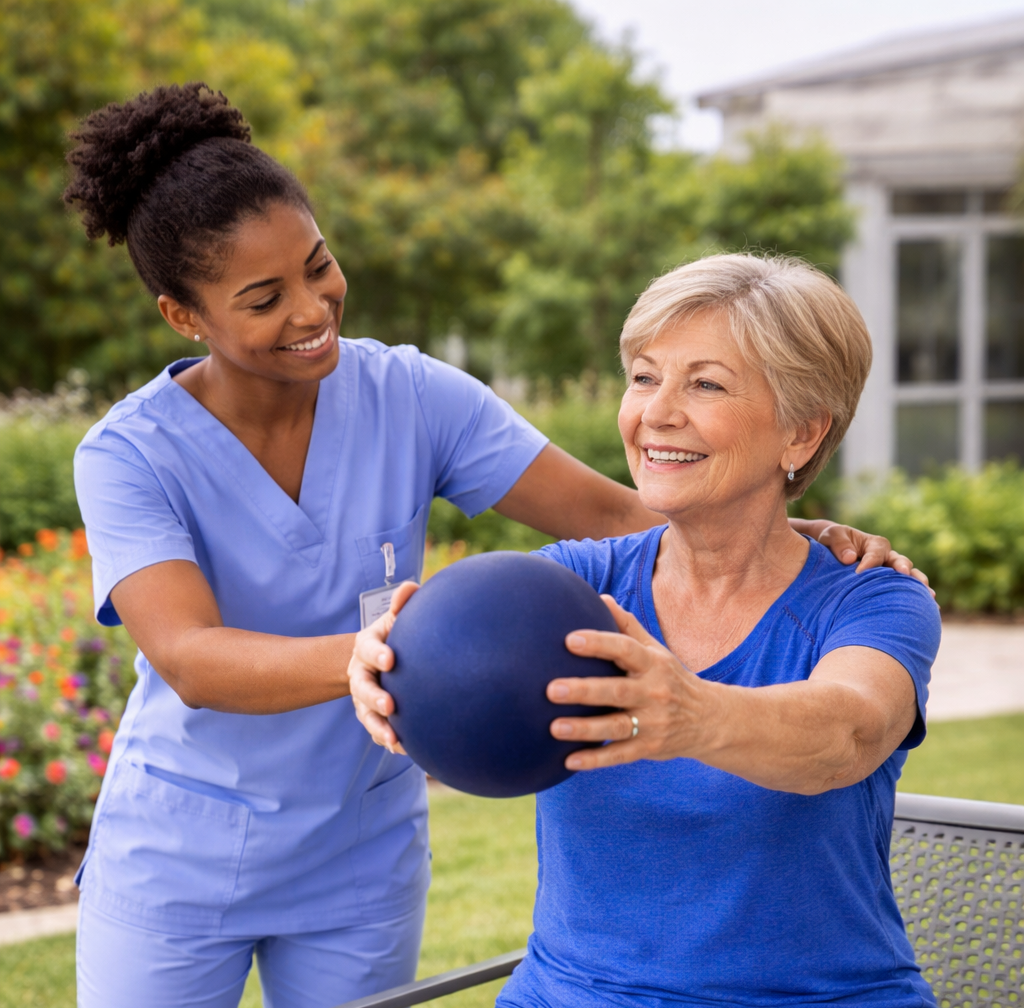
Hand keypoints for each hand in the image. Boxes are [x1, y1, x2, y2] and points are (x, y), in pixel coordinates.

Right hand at [348, 581, 418, 752]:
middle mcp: (360, 672)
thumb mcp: (397, 617)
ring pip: (365, 714)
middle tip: (390, 705)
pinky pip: (376, 729)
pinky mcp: (372, 714)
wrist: (384, 657)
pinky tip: (403, 748)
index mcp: (366, 645)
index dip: (377, 653)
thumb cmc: (395, 633)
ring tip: (394, 739)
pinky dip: (386, 739)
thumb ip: (403, 603)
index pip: (367, 648)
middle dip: (373, 697)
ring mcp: (364, 696)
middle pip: (361, 686)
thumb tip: (410, 587)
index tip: (391, 659)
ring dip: (378, 727)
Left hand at [546, 596, 712, 770]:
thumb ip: (627, 626)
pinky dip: (595, 760)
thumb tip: (600, 597)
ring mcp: (653, 723)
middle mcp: (654, 693)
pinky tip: (568, 761)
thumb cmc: (669, 677)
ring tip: (554, 728)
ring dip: (584, 729)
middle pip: (616, 691)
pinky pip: (620, 755)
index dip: (599, 643)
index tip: (570, 639)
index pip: (625, 649)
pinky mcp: (649, 748)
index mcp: (652, 664)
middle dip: (584, 690)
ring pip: (616, 727)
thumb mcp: (655, 650)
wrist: (709, 719)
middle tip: (551, 689)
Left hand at [792, 519, 932, 596]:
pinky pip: (906, 590)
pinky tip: (930, 609)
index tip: (859, 572)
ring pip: (908, 577)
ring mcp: (891, 572)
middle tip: (903, 574)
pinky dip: (917, 598)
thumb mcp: (831, 536)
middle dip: (902, 568)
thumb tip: (850, 558)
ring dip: (917, 585)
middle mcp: (887, 557)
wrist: (832, 551)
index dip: (870, 561)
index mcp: (874, 544)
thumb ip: (839, 544)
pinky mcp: (890, 585)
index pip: (876, 552)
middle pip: (899, 561)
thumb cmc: (832, 541)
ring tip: (927, 595)